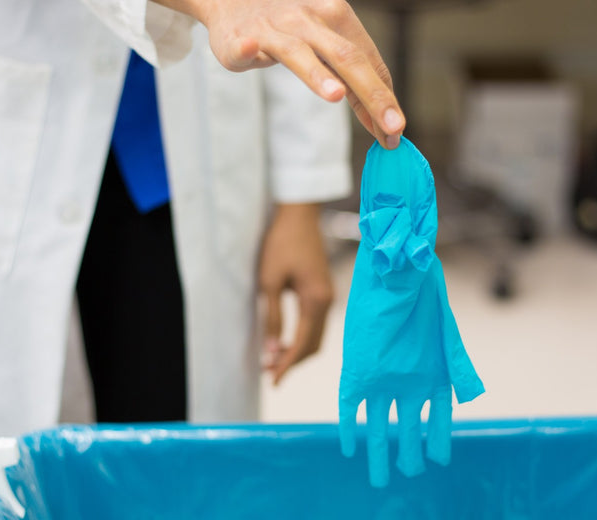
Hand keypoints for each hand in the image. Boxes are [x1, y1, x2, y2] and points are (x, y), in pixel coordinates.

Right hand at [149, 0, 404, 148]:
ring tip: (336, 95)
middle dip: (372, 94)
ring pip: (298, 52)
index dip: (384, 97)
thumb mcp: (324, 33)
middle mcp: (309, 19)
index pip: (368, 60)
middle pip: (346, 57)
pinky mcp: (239, 37)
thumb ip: (348, 71)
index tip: (396, 131)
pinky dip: (246, 49)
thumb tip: (381, 117)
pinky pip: (243, 45)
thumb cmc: (287, 17)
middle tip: (391, 127)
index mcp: (336, 16)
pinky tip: (249, 51)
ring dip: (316, 73)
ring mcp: (272, 27)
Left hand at [257, 203, 333, 384]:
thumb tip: (272, 351)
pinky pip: (315, 324)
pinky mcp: (323, 291)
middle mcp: (327, 302)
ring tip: (272, 360)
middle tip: (268, 374)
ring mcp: (328, 296)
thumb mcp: (270, 281)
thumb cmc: (281, 244)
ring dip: (296, 350)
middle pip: (313, 345)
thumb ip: (273, 318)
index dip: (288, 365)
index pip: (303, 344)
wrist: (299, 215)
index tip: (273, 381)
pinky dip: (301, 337)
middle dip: (292, 362)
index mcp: (316, 301)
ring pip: (316, 336)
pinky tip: (284, 340)